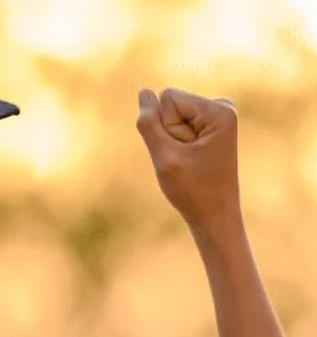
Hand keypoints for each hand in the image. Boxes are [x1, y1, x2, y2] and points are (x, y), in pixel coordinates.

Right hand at [136, 87, 241, 231]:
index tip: (183, 153)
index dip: (165, 128)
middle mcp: (223, 107)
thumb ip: (149, 123)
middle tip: (185, 160)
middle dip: (169, 133)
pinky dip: (177, 143)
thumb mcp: (164, 156)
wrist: (214, 215)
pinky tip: (191, 159)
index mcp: (219, 111)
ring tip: (189, 161)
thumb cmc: (192, 190)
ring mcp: (218, 115)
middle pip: (170, 104)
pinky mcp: (210, 125)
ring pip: (171, 115)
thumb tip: (143, 91)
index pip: (168, 98)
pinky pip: (177, 123)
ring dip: (172, 141)